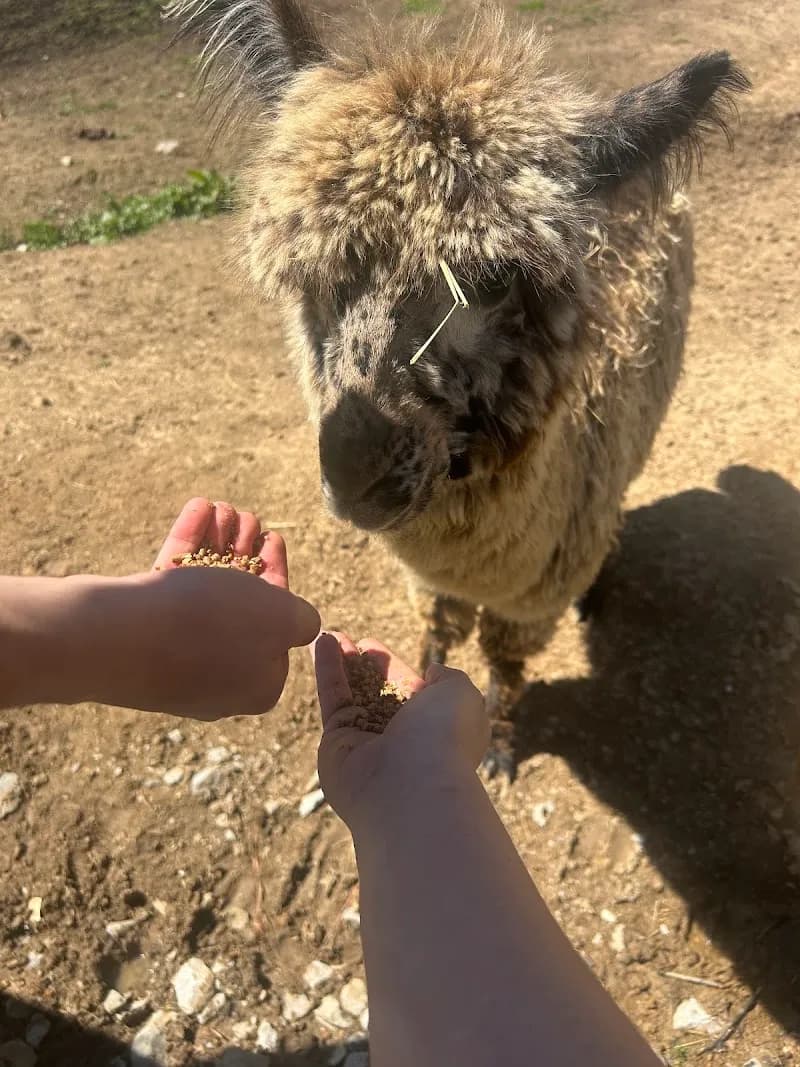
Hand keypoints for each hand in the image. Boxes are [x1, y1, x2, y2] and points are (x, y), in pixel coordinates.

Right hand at [66, 498, 319, 718]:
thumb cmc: (210, 626)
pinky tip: (198, 508)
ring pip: (205, 594)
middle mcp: (219, 679)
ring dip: (219, 545)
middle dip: (245, 555)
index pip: (278, 630)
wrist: (115, 637)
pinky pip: (172, 590)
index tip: (274, 541)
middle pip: (240, 607)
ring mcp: (176, 660)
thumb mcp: (279, 619)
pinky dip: (188, 548)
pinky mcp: (142, 639)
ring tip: (224, 507)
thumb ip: (301, 619)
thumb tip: (302, 624)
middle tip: (248, 518)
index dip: (277, 579)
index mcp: (258, 685)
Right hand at [313, 632, 487, 832]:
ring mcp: (367, 742)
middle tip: (349, 640)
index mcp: (434, 727)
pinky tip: (322, 642)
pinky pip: (333, 700)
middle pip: (377, 692)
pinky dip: (327, 671)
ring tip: (329, 634)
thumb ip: (448, 678)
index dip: (391, 666)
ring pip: (351, 695)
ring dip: (341, 663)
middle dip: (363, 665)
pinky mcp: (337, 743)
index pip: (408, 689)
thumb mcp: (461, 693)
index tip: (372, 645)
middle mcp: (400, 737)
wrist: (412, 785)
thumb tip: (432, 672)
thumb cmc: (444, 735)